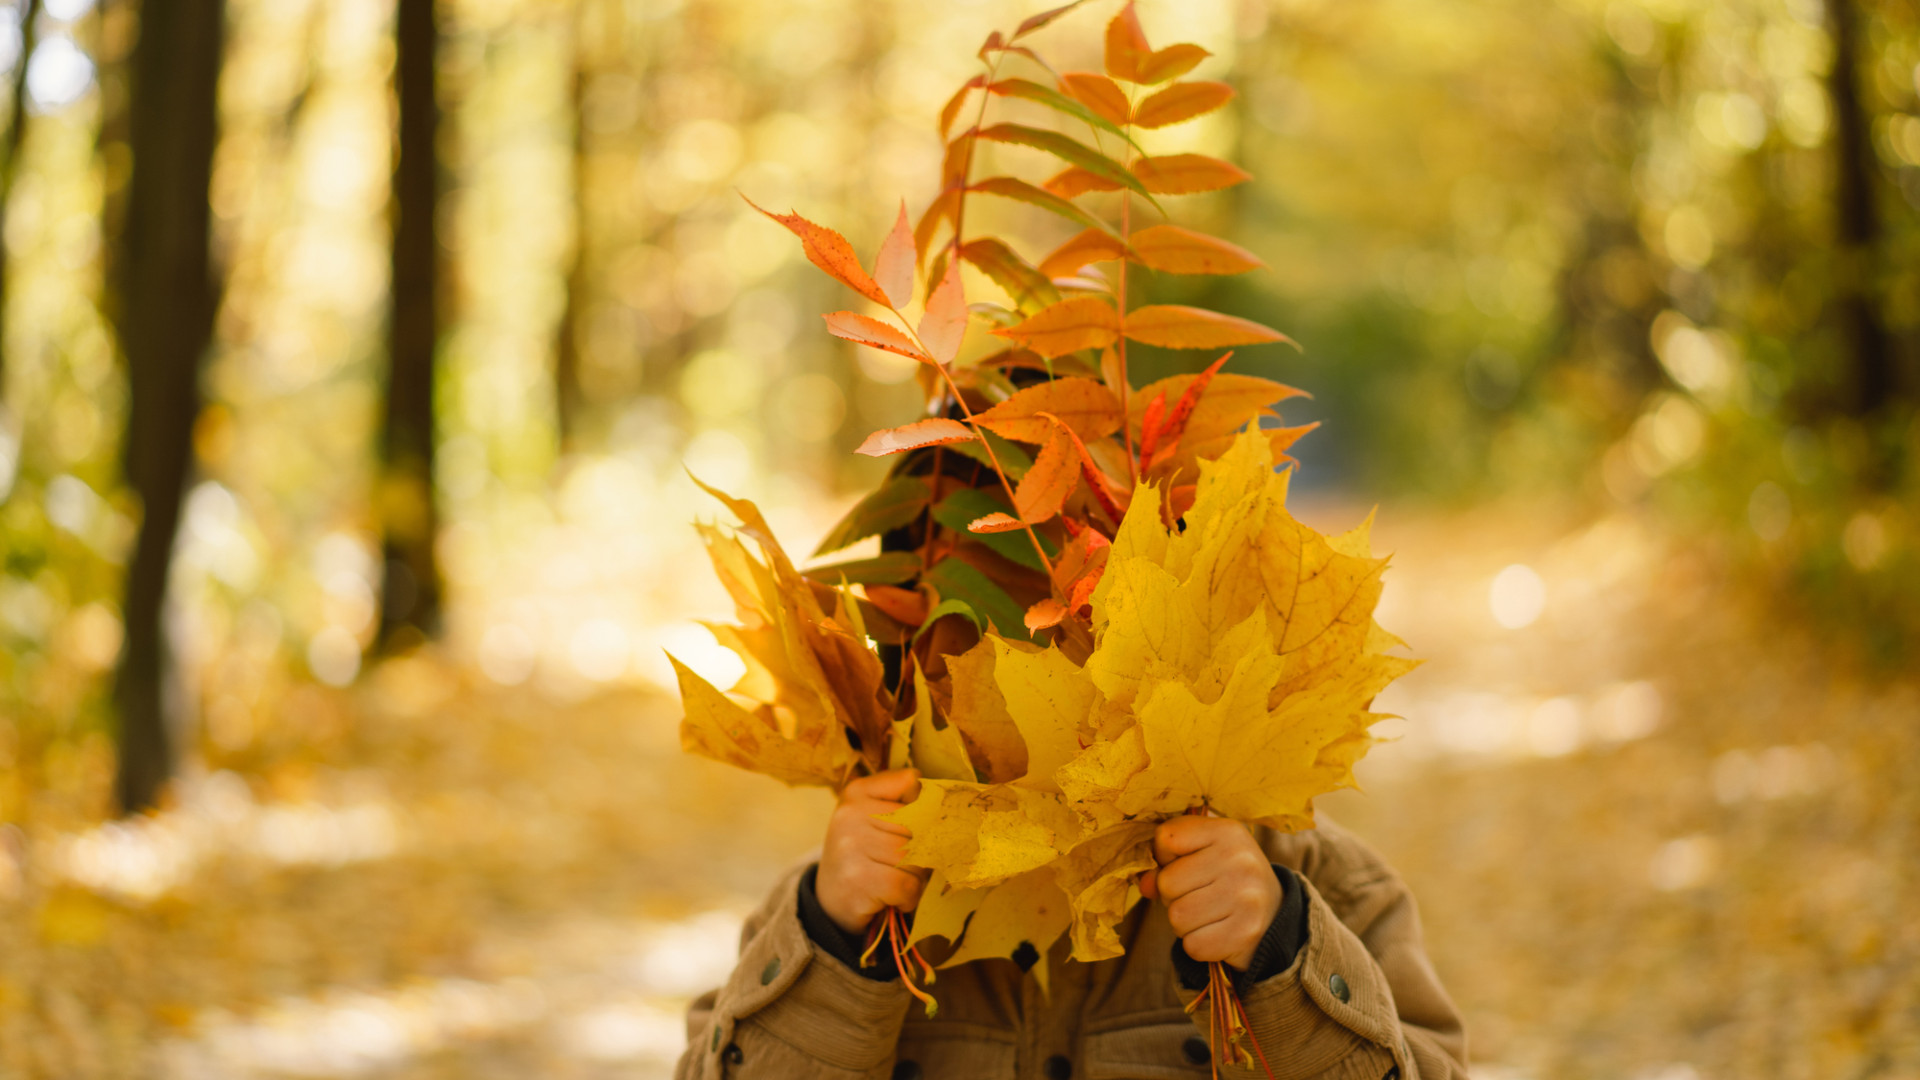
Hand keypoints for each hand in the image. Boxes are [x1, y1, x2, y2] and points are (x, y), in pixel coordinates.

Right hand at [815, 769, 926, 934]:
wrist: (831, 901)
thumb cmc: (865, 855)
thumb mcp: (874, 818)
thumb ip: (904, 801)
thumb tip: (939, 799)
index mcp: (857, 792)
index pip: (911, 783)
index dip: (920, 809)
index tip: (907, 825)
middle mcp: (851, 814)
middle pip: (919, 824)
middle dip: (920, 849)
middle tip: (899, 863)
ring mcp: (852, 846)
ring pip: (916, 856)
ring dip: (914, 876)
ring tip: (892, 880)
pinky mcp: (860, 880)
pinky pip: (908, 885)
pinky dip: (908, 897)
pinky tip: (891, 897)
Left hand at [1138, 816, 1280, 971]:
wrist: (1274, 917)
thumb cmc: (1225, 880)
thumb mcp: (1202, 856)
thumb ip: (1166, 861)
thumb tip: (1145, 885)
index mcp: (1227, 831)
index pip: (1166, 838)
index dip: (1165, 857)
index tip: (1187, 864)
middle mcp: (1240, 860)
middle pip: (1167, 882)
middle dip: (1174, 896)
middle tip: (1199, 896)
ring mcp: (1246, 897)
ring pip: (1177, 917)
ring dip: (1184, 923)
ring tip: (1208, 915)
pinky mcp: (1246, 933)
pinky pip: (1193, 946)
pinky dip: (1198, 944)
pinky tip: (1217, 933)